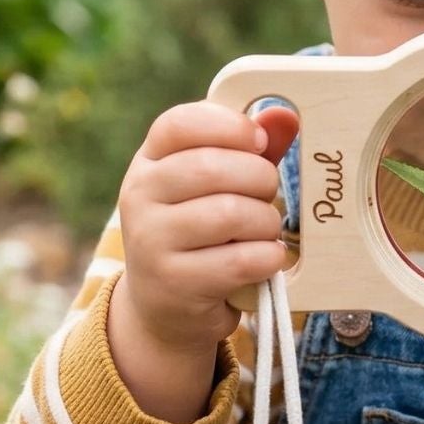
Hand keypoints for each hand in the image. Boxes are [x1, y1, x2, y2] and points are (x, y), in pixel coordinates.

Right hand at [108, 100, 298, 420]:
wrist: (165, 308)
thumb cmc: (201, 234)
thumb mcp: (216, 187)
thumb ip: (249, 150)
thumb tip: (284, 116)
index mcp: (148, 162)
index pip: (179, 124)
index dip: (229, 126)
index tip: (259, 142)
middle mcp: (139, 197)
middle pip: (211, 167)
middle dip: (259, 178)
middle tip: (269, 196)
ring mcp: (151, 241)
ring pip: (230, 213)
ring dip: (266, 221)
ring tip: (266, 230)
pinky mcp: (175, 283)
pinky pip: (241, 259)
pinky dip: (268, 257)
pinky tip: (267, 258)